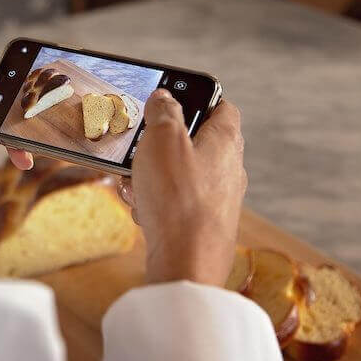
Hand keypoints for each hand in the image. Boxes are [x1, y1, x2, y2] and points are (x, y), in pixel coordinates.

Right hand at [118, 91, 246, 286]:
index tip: (175, 97)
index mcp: (225, 141)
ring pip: (179, 174)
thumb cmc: (178, 199)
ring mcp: (216, 199)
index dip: (200, 97)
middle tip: (139, 144)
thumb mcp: (162, 139)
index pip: (223, 107)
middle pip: (194, 142)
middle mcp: (228, 169)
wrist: (186, 263)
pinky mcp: (202, 225)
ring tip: (132, 181)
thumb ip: (163, 113)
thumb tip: (164, 98)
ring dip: (151, 174)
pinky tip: (140, 207)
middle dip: (160, 143)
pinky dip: (155, 201)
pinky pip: (174, 202)